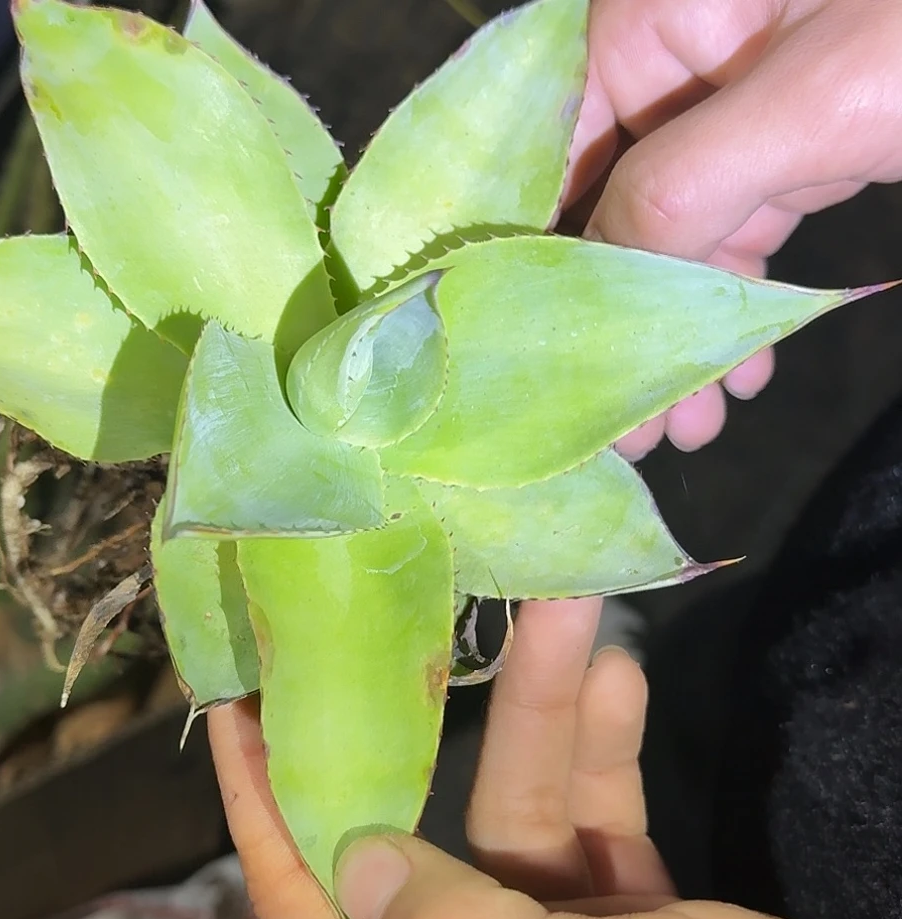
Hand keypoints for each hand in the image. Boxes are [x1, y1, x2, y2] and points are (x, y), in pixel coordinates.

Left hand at [210, 598, 871, 918]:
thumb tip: (356, 855)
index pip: (310, 908)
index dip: (256, 806)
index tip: (230, 701)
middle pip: (416, 836)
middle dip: (427, 720)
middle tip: (382, 618)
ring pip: (521, 809)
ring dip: (547, 711)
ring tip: (570, 610)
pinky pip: (592, 819)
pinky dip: (602, 751)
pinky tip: (619, 675)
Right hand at [564, 0, 901, 456]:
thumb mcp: (821, 102)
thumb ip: (686, 186)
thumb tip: (602, 281)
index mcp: (652, 23)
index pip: (558, 159)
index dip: (550, 268)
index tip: (554, 369)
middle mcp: (675, 63)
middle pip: (615, 212)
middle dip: (623, 322)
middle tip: (629, 425)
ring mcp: (736, 105)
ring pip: (676, 235)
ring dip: (682, 333)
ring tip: (686, 423)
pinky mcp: (794, 142)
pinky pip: (740, 232)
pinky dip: (738, 304)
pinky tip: (740, 368)